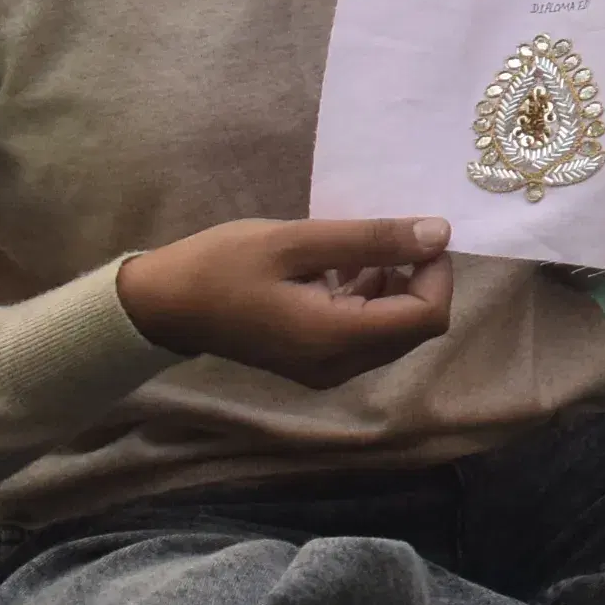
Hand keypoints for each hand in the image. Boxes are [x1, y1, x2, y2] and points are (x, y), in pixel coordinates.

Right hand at [118, 216, 451, 384]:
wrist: (164, 304)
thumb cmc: (224, 264)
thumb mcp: (298, 240)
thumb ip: (372, 240)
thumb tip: (439, 234)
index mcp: (337, 339)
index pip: (427, 317)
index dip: (436, 273)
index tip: (415, 234)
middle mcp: (339, 366)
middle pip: (414, 328)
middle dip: (416, 279)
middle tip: (387, 236)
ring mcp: (326, 370)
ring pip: (393, 332)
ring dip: (392, 287)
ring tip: (356, 250)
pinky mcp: (314, 363)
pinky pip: (365, 335)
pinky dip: (368, 300)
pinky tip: (339, 268)